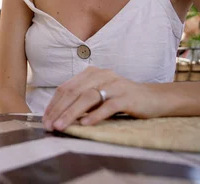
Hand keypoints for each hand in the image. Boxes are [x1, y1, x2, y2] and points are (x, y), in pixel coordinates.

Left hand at [42, 66, 168, 131]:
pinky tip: (85, 124)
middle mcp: (101, 75)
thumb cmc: (121, 99)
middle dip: (59, 110)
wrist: (154, 98)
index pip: (66, 88)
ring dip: (71, 113)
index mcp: (91, 73)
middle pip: (74, 92)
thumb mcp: (99, 95)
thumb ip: (81, 100)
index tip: (45, 119)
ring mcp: (114, 85)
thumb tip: (57, 115)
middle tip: (49, 125)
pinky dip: (95, 115)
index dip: (53, 104)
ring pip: (87, 98)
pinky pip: (108, 106)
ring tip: (61, 126)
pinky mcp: (127, 97)